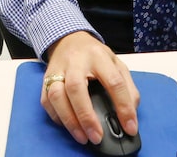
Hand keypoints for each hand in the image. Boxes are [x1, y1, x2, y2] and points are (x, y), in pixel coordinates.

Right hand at [41, 31, 139, 145]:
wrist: (69, 39)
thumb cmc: (94, 55)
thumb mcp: (116, 63)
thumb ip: (127, 87)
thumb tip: (131, 113)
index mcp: (99, 56)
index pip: (113, 81)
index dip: (123, 106)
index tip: (129, 127)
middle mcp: (75, 61)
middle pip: (76, 87)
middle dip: (86, 115)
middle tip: (97, 136)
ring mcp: (57, 69)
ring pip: (57, 95)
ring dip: (69, 119)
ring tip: (82, 137)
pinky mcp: (45, 79)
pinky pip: (46, 100)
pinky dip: (56, 116)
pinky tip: (68, 125)